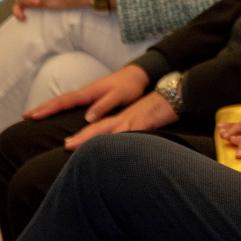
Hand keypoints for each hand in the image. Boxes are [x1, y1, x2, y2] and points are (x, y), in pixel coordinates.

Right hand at [23, 64, 149, 121]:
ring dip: (47, 107)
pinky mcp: (89, 96)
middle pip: (58, 100)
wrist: (136, 75)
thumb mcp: (119, 97)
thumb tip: (87, 118)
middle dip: (41, 108)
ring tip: (33, 115)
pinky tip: (54, 111)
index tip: (34, 116)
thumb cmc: (129, 87)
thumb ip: (104, 106)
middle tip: (24, 116)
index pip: (64, 102)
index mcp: (88, 93)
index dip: (49, 109)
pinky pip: (68, 102)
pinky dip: (58, 106)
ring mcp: (85, 93)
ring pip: (62, 100)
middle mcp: (84, 92)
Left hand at [63, 91, 177, 148]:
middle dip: (81, 138)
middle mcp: (124, 119)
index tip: (68, 144)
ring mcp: (133, 120)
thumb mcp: (144, 122)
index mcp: (123, 119)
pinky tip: (112, 145)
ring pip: (109, 129)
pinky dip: (119, 138)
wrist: (175, 95)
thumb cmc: (160, 110)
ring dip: (92, 137)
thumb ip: (133, 132)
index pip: (99, 128)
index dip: (83, 136)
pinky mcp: (145, 122)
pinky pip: (130, 131)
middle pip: (98, 128)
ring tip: (77, 145)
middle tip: (65, 145)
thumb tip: (124, 144)